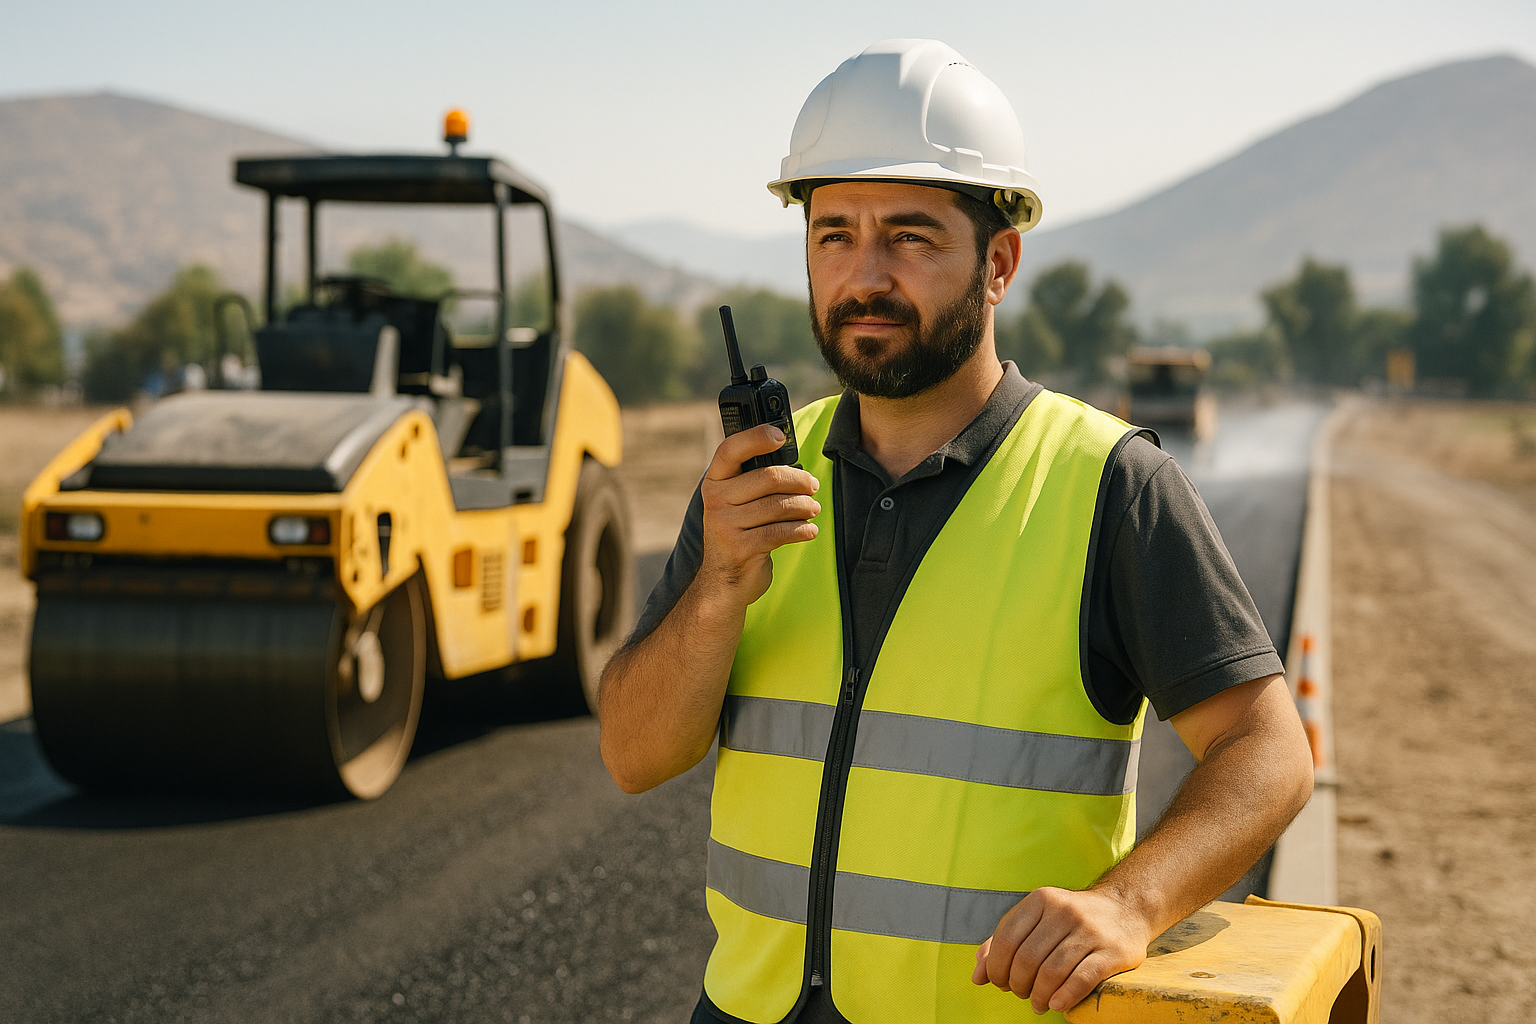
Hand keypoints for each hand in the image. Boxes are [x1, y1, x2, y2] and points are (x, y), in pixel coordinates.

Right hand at [697, 424, 820, 607]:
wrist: (722, 583)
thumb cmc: (738, 535)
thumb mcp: (736, 504)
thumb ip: (753, 482)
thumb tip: (795, 465)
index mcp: (714, 482)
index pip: (730, 450)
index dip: (756, 437)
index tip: (780, 436)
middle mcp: (716, 501)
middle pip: (768, 477)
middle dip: (799, 481)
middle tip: (812, 486)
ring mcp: (725, 525)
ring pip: (779, 505)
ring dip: (804, 506)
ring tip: (812, 509)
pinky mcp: (741, 548)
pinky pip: (781, 531)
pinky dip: (802, 530)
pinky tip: (809, 530)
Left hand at [971, 887, 1150, 1014]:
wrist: (1125, 908)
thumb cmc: (1070, 919)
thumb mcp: (1035, 918)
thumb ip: (1003, 942)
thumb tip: (978, 975)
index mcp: (1040, 900)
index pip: (1006, 940)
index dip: (997, 968)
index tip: (1000, 982)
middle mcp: (1064, 911)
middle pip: (1027, 959)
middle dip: (1018, 985)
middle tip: (1022, 994)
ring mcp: (1089, 930)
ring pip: (1051, 972)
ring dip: (1039, 996)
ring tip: (1039, 1004)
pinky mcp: (1112, 951)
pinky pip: (1082, 979)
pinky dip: (1064, 996)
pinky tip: (1056, 1004)